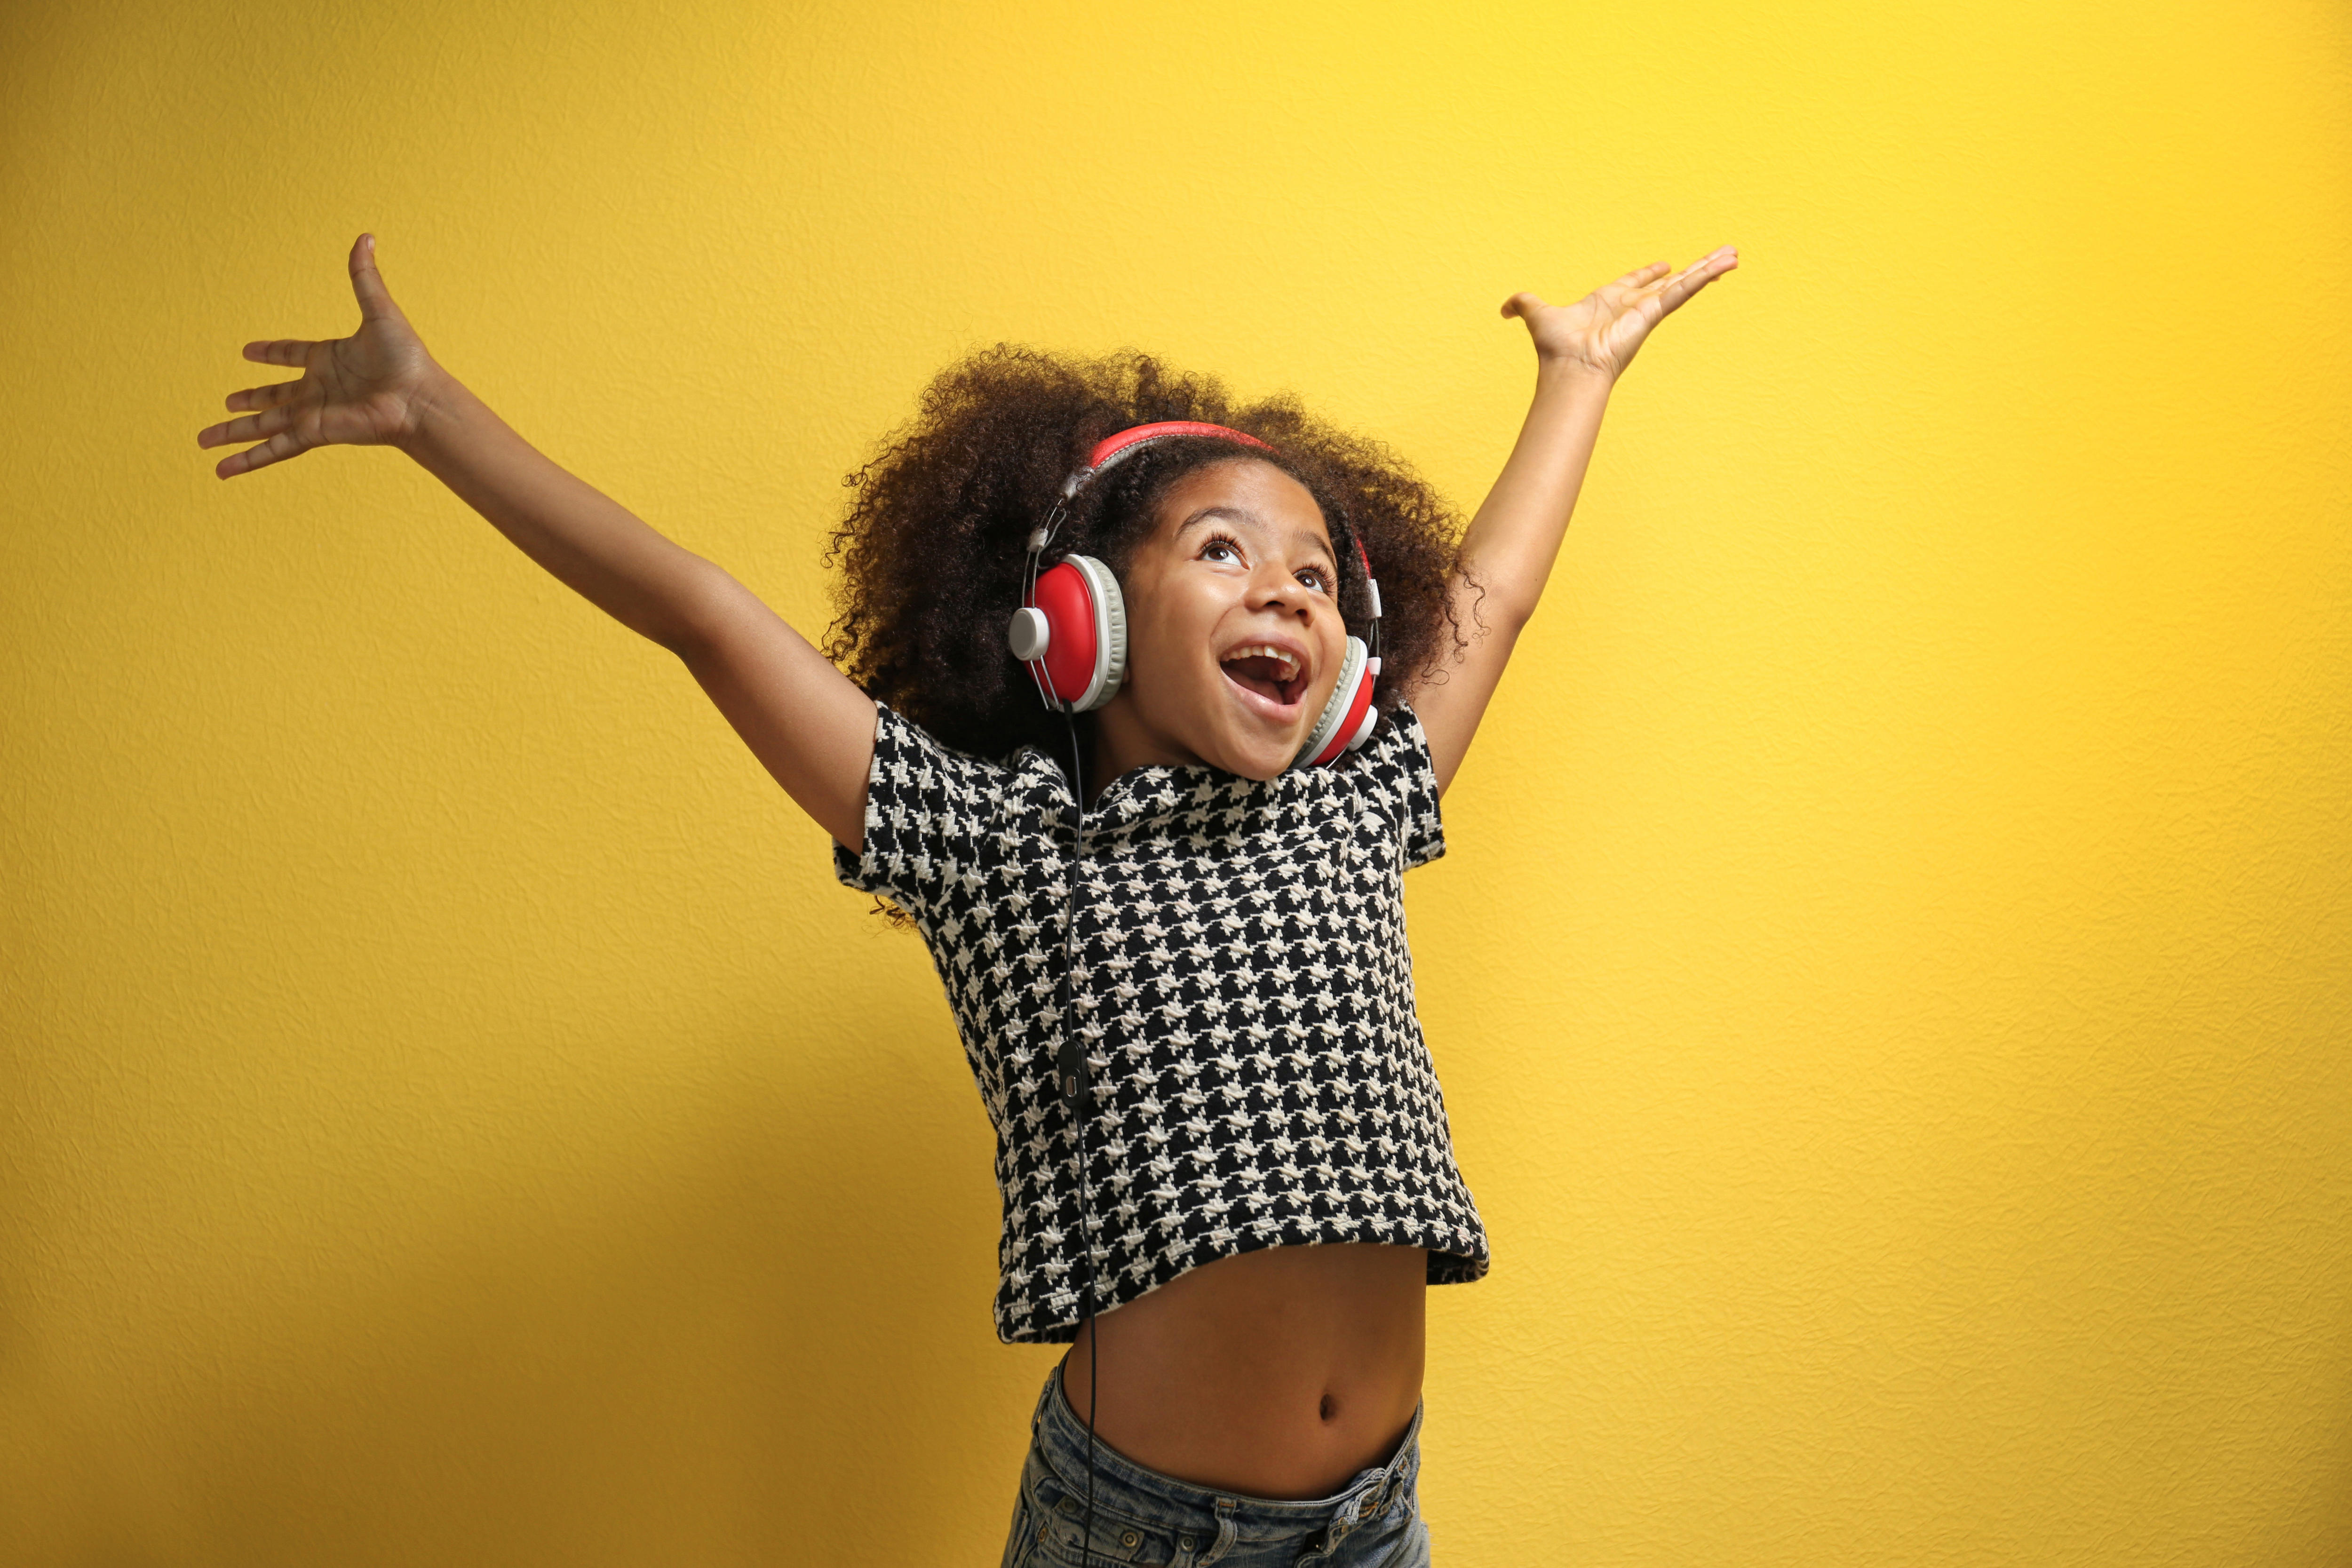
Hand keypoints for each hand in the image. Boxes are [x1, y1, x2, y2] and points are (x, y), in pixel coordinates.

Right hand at [198, 233, 439, 477]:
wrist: (420, 397)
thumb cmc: (407, 359)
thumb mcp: (380, 311)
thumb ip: (364, 277)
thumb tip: (366, 236)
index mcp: (329, 359)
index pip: (293, 354)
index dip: (273, 353)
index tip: (250, 351)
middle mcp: (318, 388)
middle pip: (272, 397)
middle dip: (247, 402)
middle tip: (225, 405)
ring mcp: (313, 413)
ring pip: (264, 425)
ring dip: (234, 434)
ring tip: (203, 440)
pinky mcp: (313, 432)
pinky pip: (275, 449)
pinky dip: (249, 460)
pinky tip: (224, 470)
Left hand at [1501, 245, 1737, 381]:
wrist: (1568, 367)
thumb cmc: (1555, 348)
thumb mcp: (1536, 314)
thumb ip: (1522, 305)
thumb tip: (1504, 307)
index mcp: (1609, 303)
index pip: (1635, 284)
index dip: (1648, 274)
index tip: (1664, 265)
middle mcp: (1632, 308)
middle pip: (1669, 283)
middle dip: (1691, 270)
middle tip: (1715, 258)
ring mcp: (1647, 311)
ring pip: (1684, 285)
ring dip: (1709, 269)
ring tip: (1735, 255)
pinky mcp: (1655, 313)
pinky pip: (1684, 291)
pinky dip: (1705, 276)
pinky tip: (1726, 263)